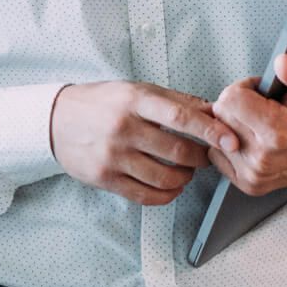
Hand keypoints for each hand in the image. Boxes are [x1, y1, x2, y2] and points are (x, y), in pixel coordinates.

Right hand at [49, 81, 239, 205]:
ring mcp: (113, 156)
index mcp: (133, 101)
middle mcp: (123, 128)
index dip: (210, 130)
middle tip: (204, 156)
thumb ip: (176, 101)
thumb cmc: (101, 103)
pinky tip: (170, 186)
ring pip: (166, 178)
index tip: (231, 141)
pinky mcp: (105, 178)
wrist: (55, 120)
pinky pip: (147, 196)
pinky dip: (167, 194)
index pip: (180, 117)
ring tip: (184, 171)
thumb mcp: (136, 91)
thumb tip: (215, 112)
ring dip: (185, 178)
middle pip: (178, 152)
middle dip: (201, 159)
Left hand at [207, 54, 286, 195]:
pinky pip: (217, 155)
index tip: (260, 93)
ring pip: (217, 136)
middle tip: (261, 108)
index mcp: (277, 131)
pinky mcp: (248, 184)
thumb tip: (280, 63)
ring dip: (233, 126)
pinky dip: (230, 145)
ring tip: (259, 125)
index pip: (229, 99)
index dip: (244, 89)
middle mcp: (262, 157)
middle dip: (236, 106)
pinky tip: (252, 141)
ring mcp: (254, 174)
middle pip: (221, 116)